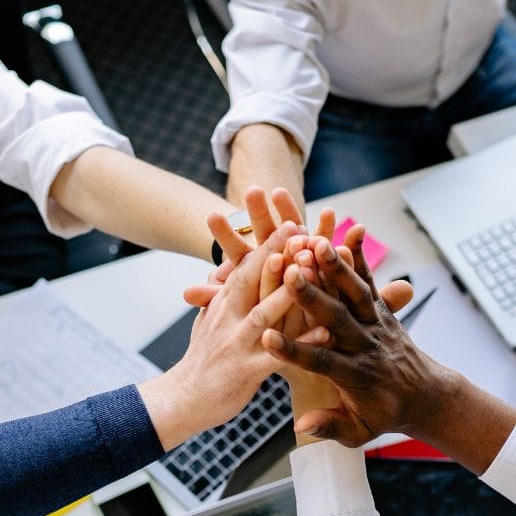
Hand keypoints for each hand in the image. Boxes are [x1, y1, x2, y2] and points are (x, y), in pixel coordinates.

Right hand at [139, 219, 305, 448]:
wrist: (182, 400)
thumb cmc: (201, 362)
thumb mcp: (206, 321)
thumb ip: (217, 297)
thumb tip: (222, 273)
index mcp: (223, 305)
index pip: (245, 268)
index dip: (268, 244)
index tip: (292, 222)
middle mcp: (228, 319)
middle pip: (253, 280)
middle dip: (278, 253)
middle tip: (303, 230)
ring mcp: (237, 344)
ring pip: (264, 312)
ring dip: (288, 290)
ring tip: (311, 269)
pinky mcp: (246, 372)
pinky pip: (278, 356)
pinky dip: (301, 344)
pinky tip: (326, 333)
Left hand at [183, 187, 333, 306]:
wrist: (299, 324)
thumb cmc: (265, 317)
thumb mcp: (240, 308)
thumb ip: (216, 298)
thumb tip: (185, 294)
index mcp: (253, 263)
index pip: (236, 247)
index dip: (225, 233)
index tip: (211, 216)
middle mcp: (276, 251)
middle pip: (264, 229)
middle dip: (258, 211)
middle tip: (251, 192)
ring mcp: (301, 250)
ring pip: (294, 227)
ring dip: (289, 211)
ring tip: (281, 194)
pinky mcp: (324, 255)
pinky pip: (327, 241)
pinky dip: (329, 228)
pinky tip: (331, 213)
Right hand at [262, 235, 461, 448]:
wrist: (425, 396)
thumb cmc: (383, 416)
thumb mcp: (358, 432)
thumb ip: (330, 427)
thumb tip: (302, 427)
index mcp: (354, 375)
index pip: (320, 362)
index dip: (294, 350)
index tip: (267, 338)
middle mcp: (366, 345)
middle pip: (337, 318)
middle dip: (313, 296)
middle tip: (292, 273)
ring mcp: (377, 324)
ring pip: (355, 293)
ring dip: (337, 267)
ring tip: (318, 241)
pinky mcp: (382, 310)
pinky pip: (370, 282)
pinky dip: (361, 258)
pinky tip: (348, 231)